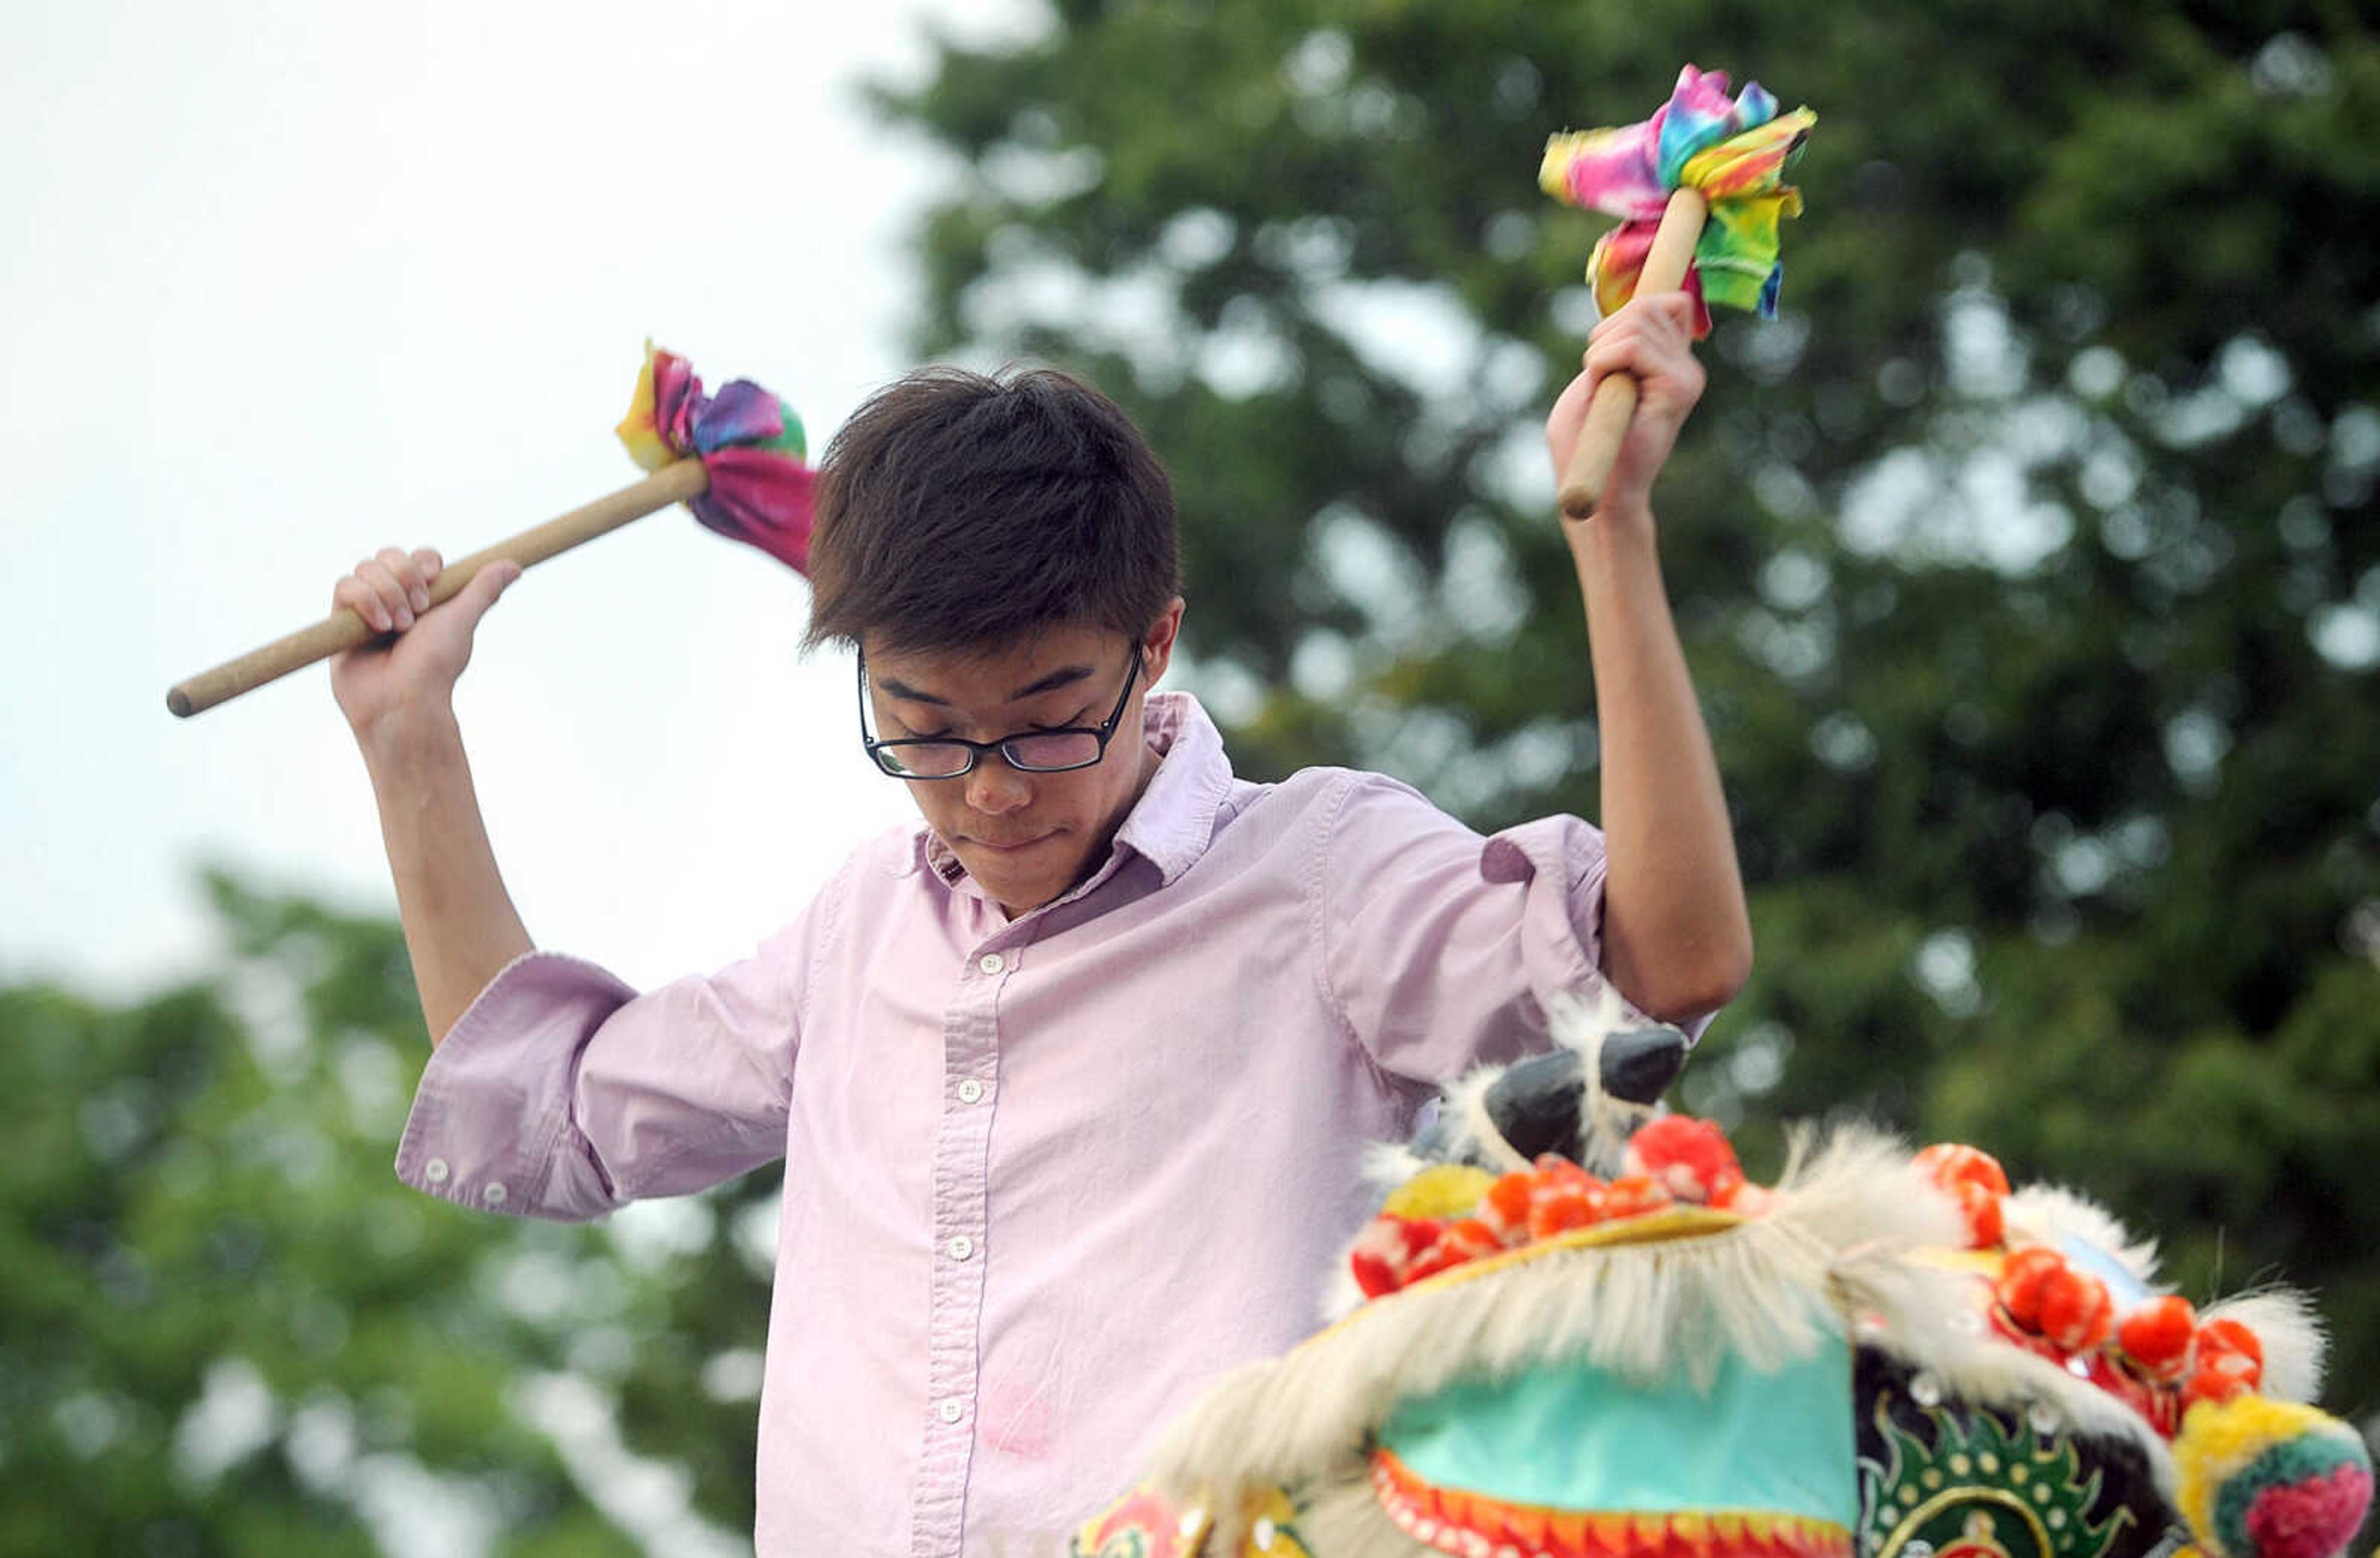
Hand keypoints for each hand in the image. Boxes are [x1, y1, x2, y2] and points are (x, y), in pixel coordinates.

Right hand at [329, 546, 519, 740]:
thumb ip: (483, 589)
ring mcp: (367, 609)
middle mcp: (395, 599)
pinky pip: (344, 586)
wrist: (403, 700)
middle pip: (389, 555)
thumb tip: (513, 566)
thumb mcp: (462, 620)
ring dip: (386, 594)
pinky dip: (363, 601)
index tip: (433, 578)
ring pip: (365, 568)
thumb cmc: (436, 665)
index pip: (420, 556)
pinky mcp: (342, 621)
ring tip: (397, 629)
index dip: (423, 561)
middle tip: (417, 613)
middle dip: (404, 578)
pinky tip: (377, 628)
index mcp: (425, 597)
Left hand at [1544, 292, 1705, 521]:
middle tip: (1597, 380)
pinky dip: (1602, 362)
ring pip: (1638, 318)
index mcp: (1671, 364)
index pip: (1666, 303)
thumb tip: (1636, 308)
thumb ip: (1616, 341)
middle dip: (1604, 334)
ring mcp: (1687, 377)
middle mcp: (1686, 368)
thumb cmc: (1586, 446)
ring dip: (1600, 351)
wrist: (1600, 494)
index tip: (1602, 361)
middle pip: (1646, 305)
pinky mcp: (1679, 388)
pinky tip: (1602, 390)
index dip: (1625, 318)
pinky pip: (1632, 346)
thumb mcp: (1594, 380)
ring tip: (1602, 392)